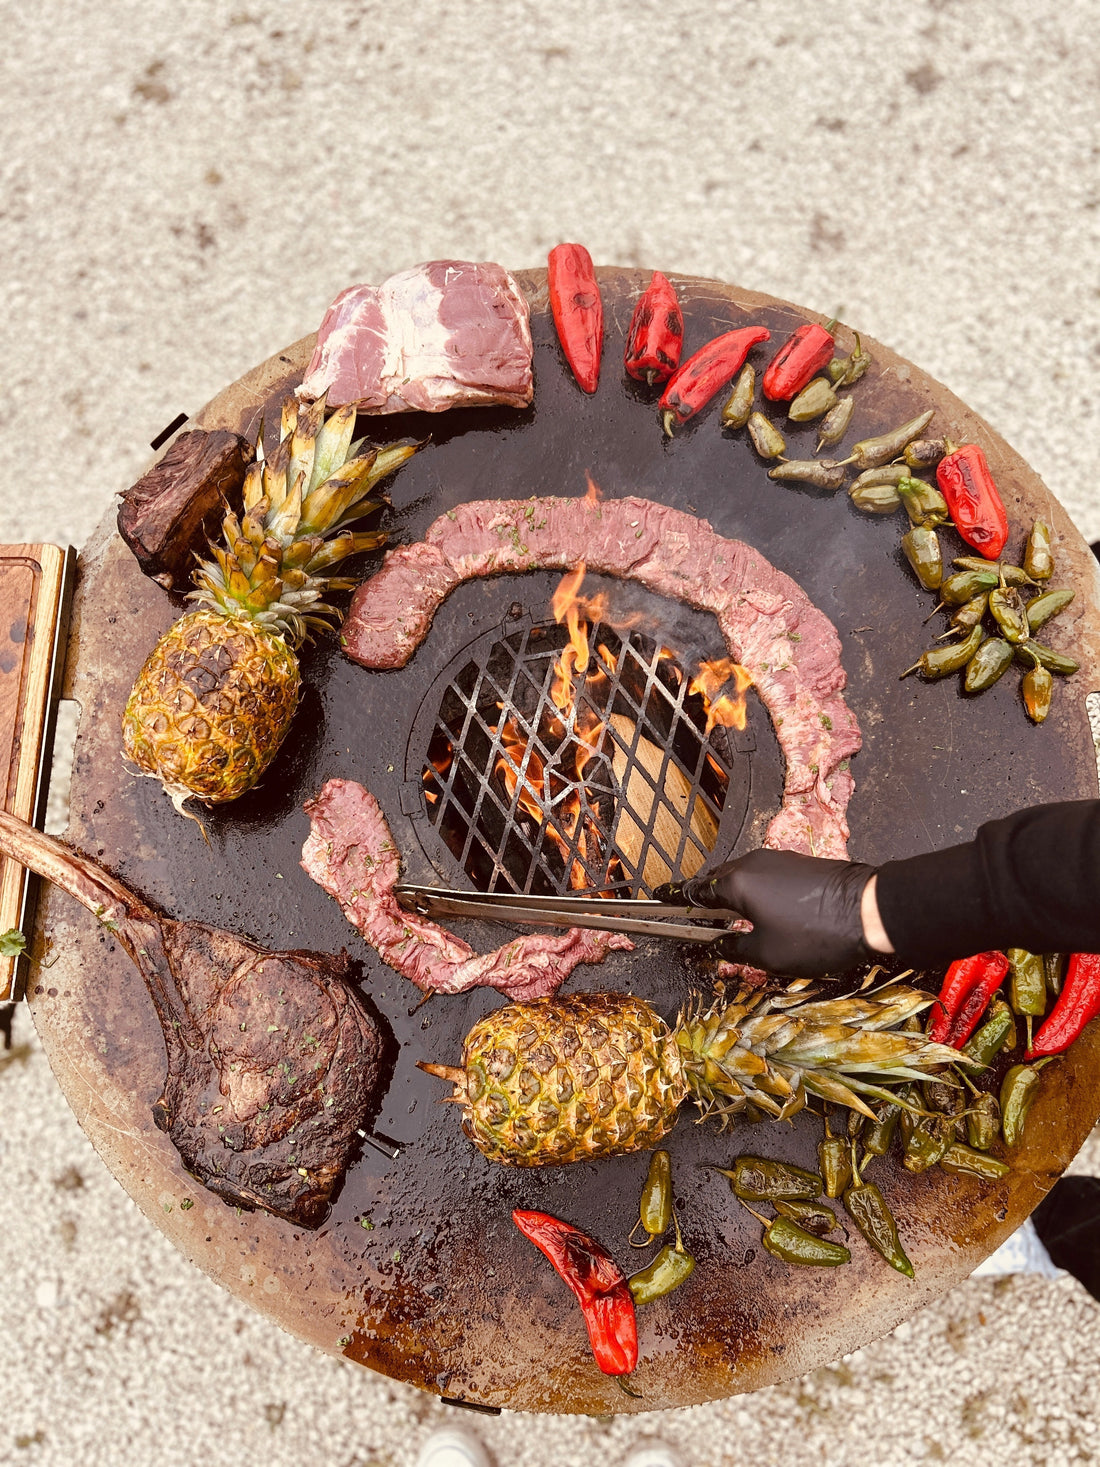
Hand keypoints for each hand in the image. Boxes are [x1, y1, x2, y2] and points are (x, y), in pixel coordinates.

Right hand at [656, 849, 879, 978]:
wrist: (870, 910)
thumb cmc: (814, 934)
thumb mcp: (767, 954)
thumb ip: (733, 949)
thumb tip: (714, 947)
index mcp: (736, 882)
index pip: (695, 891)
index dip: (675, 898)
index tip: (658, 897)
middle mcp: (752, 863)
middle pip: (716, 880)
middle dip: (703, 898)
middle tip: (692, 916)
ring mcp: (777, 860)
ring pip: (741, 877)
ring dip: (730, 896)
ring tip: (725, 918)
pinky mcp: (798, 864)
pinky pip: (762, 876)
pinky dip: (752, 892)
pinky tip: (760, 911)